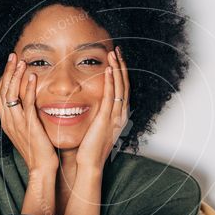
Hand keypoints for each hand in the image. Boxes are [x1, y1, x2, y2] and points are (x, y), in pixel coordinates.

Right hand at [0, 53, 58, 173]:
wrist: (41, 169)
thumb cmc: (38, 152)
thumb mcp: (27, 132)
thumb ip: (25, 117)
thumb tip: (29, 105)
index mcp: (7, 122)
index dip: (3, 78)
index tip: (9, 65)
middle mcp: (8, 121)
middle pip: (1, 90)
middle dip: (7, 71)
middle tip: (12, 56)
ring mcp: (17, 123)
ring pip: (11, 93)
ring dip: (15, 75)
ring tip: (21, 61)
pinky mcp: (29, 125)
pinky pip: (26, 103)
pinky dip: (28, 88)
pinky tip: (32, 75)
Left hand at [75, 45, 129, 168]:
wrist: (90, 164)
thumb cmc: (89, 149)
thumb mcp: (95, 128)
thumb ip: (96, 115)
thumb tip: (90, 105)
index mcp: (118, 116)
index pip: (122, 90)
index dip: (120, 74)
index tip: (116, 60)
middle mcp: (120, 114)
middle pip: (125, 85)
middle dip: (121, 66)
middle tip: (118, 51)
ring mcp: (115, 116)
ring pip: (120, 87)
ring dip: (117, 69)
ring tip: (114, 54)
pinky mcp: (106, 118)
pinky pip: (111, 96)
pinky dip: (111, 81)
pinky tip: (109, 69)